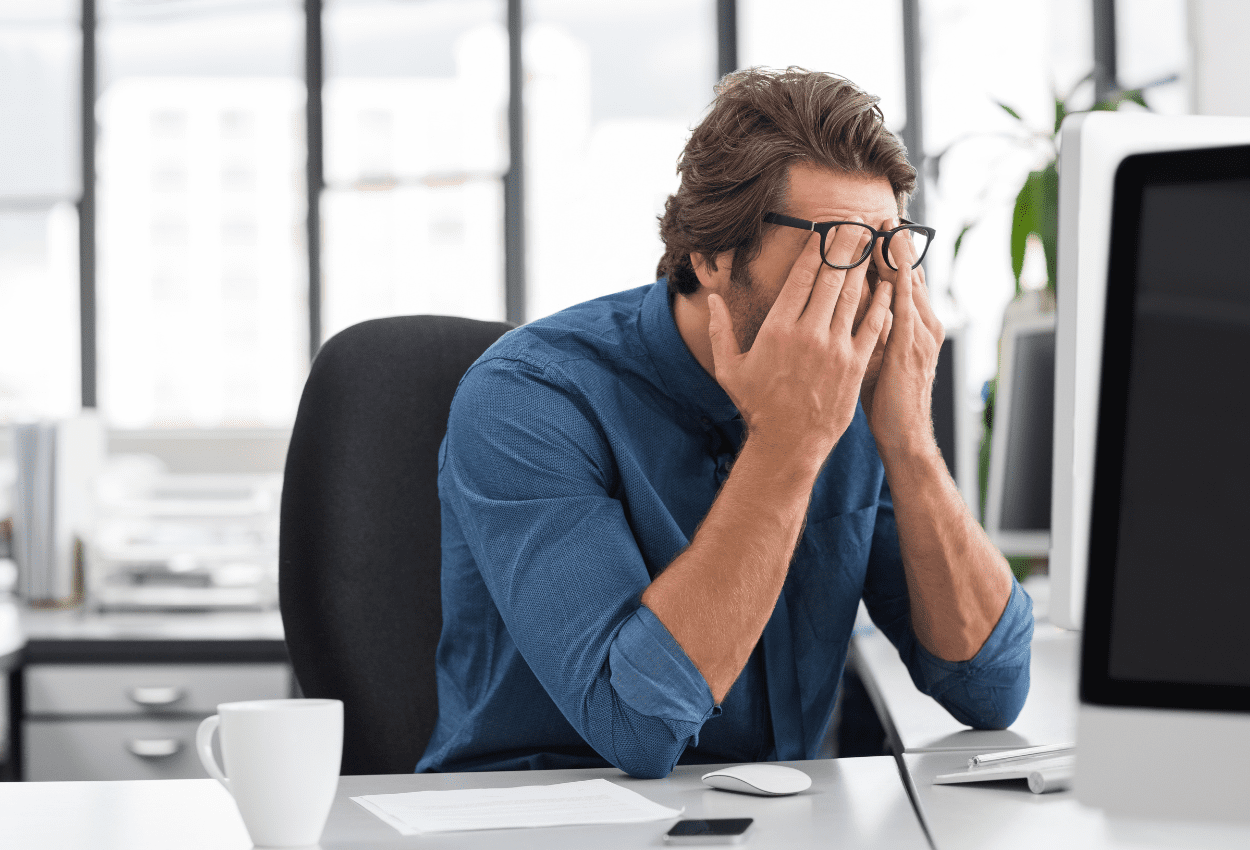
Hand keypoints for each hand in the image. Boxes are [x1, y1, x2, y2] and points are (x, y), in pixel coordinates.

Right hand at [707, 224, 893, 465]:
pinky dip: (882, 302)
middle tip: (856, 222)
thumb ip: (720, 330)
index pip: (802, 276)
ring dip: (865, 266)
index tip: (826, 229)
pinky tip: (889, 285)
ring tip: (873, 242)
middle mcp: (808, 332)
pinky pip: (872, 325)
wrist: (788, 443)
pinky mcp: (855, 364)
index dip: (816, 249)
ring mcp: (835, 348)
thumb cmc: (757, 406)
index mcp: (778, 328)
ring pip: (854, 296)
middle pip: (832, 277)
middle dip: (846, 246)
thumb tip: (712, 299)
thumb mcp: (729, 368)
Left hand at [859, 231, 943, 456]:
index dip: (892, 255)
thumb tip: (847, 308)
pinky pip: (905, 310)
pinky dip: (900, 285)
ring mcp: (921, 336)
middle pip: (910, 275)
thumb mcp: (878, 358)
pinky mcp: (911, 349)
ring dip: (898, 257)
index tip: (877, 229)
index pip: (904, 281)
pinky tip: (893, 265)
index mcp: (916, 327)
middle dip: (896, 246)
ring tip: (887, 227)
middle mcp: (924, 325)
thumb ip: (870, 331)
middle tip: (883, 215)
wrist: (905, 437)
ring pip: (909, 286)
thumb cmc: (887, 401)